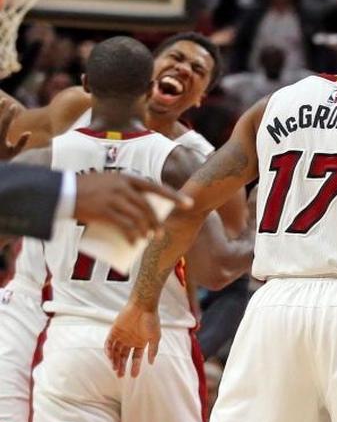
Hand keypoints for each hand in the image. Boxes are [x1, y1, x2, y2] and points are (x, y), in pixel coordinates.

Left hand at [0, 98, 28, 159]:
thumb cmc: (3, 157)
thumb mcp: (14, 153)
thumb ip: (21, 143)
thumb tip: (28, 132)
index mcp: (0, 138)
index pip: (5, 123)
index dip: (10, 114)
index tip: (14, 106)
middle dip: (1, 109)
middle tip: (6, 101)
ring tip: (1, 101)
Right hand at [74, 172, 191, 242]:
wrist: (63, 191)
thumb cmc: (87, 189)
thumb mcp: (108, 183)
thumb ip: (123, 193)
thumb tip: (139, 211)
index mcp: (126, 179)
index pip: (155, 188)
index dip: (174, 197)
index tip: (189, 204)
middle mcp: (123, 187)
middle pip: (147, 207)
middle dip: (156, 221)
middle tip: (160, 232)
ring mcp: (114, 200)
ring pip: (138, 218)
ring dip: (147, 231)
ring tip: (149, 238)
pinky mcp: (105, 212)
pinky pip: (124, 226)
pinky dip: (132, 236)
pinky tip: (136, 243)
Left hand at [105, 300, 161, 377]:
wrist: (143, 307)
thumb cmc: (151, 320)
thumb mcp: (155, 337)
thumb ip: (153, 350)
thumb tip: (151, 363)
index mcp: (140, 343)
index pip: (136, 358)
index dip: (135, 367)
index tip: (134, 376)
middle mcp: (130, 341)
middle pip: (123, 357)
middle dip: (122, 367)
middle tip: (120, 376)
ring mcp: (121, 337)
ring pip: (115, 352)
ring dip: (114, 360)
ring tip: (114, 368)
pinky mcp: (114, 331)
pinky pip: (109, 343)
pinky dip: (108, 350)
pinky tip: (109, 356)